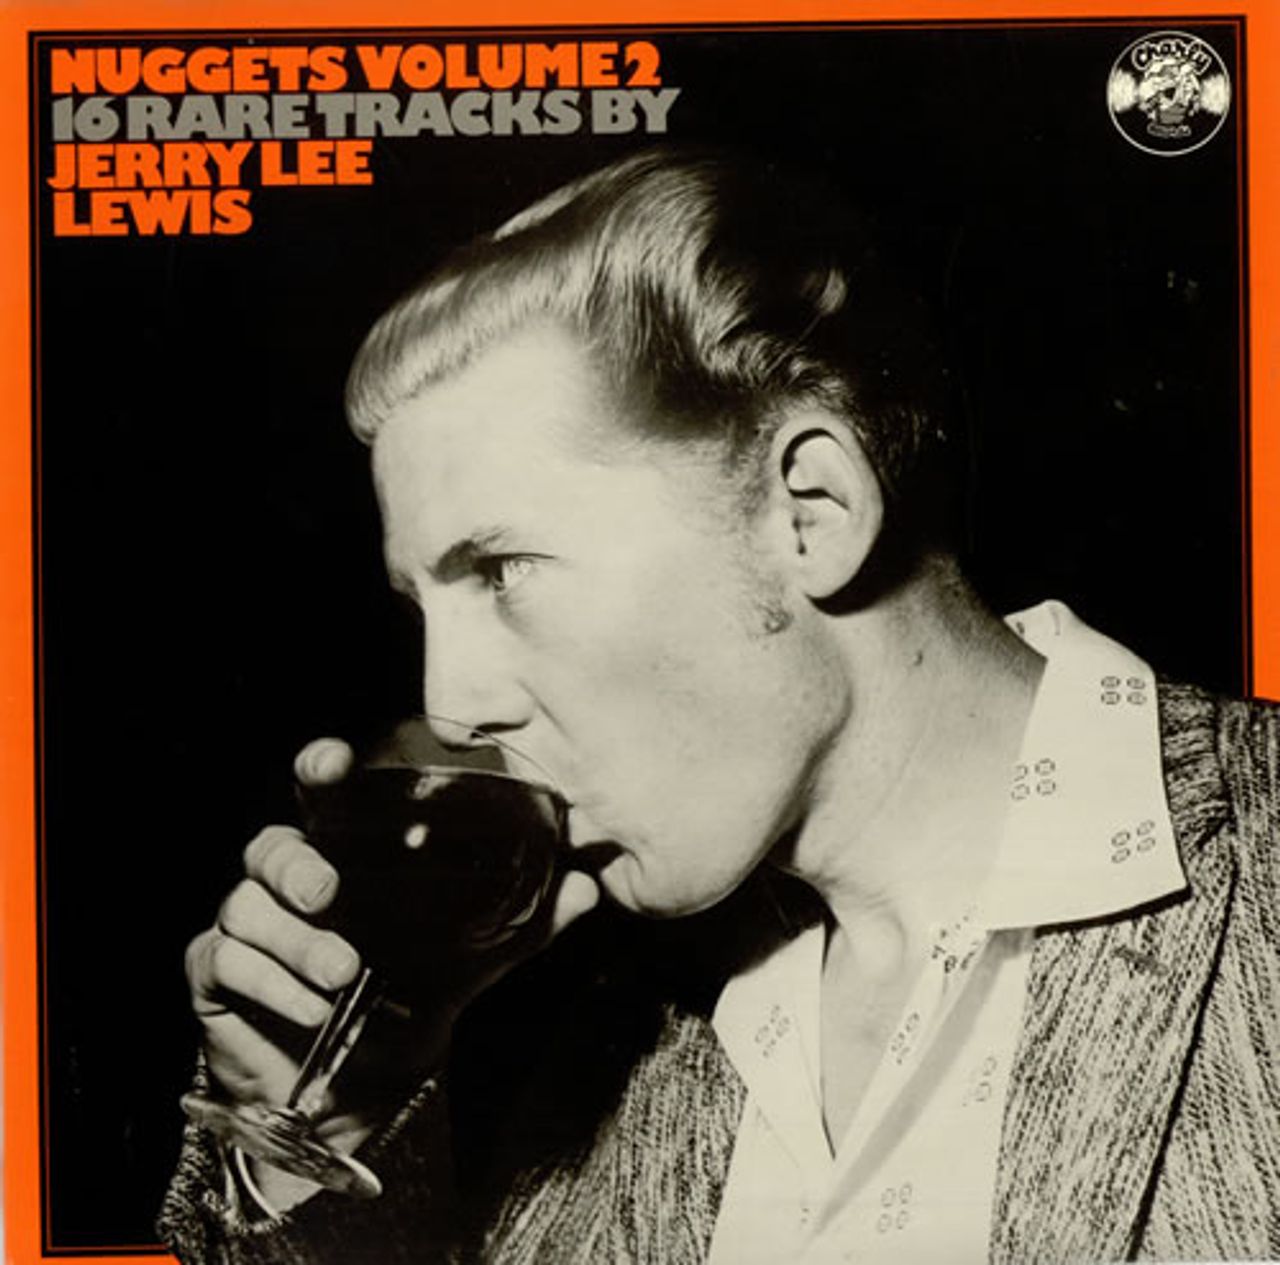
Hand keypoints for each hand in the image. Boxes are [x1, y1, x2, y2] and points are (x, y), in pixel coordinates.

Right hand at [185, 738, 600, 1128]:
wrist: (356, 1094)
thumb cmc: (403, 1006)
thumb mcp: (468, 966)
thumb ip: (524, 926)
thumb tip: (587, 887)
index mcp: (343, 860)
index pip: (321, 800)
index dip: (318, 770)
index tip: (332, 761)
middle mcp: (289, 883)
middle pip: (270, 846)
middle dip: (297, 866)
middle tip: (331, 895)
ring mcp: (246, 927)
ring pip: (244, 905)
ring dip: (294, 942)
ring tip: (342, 978)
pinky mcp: (216, 975)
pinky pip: (224, 960)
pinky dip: (270, 984)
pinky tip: (313, 1010)